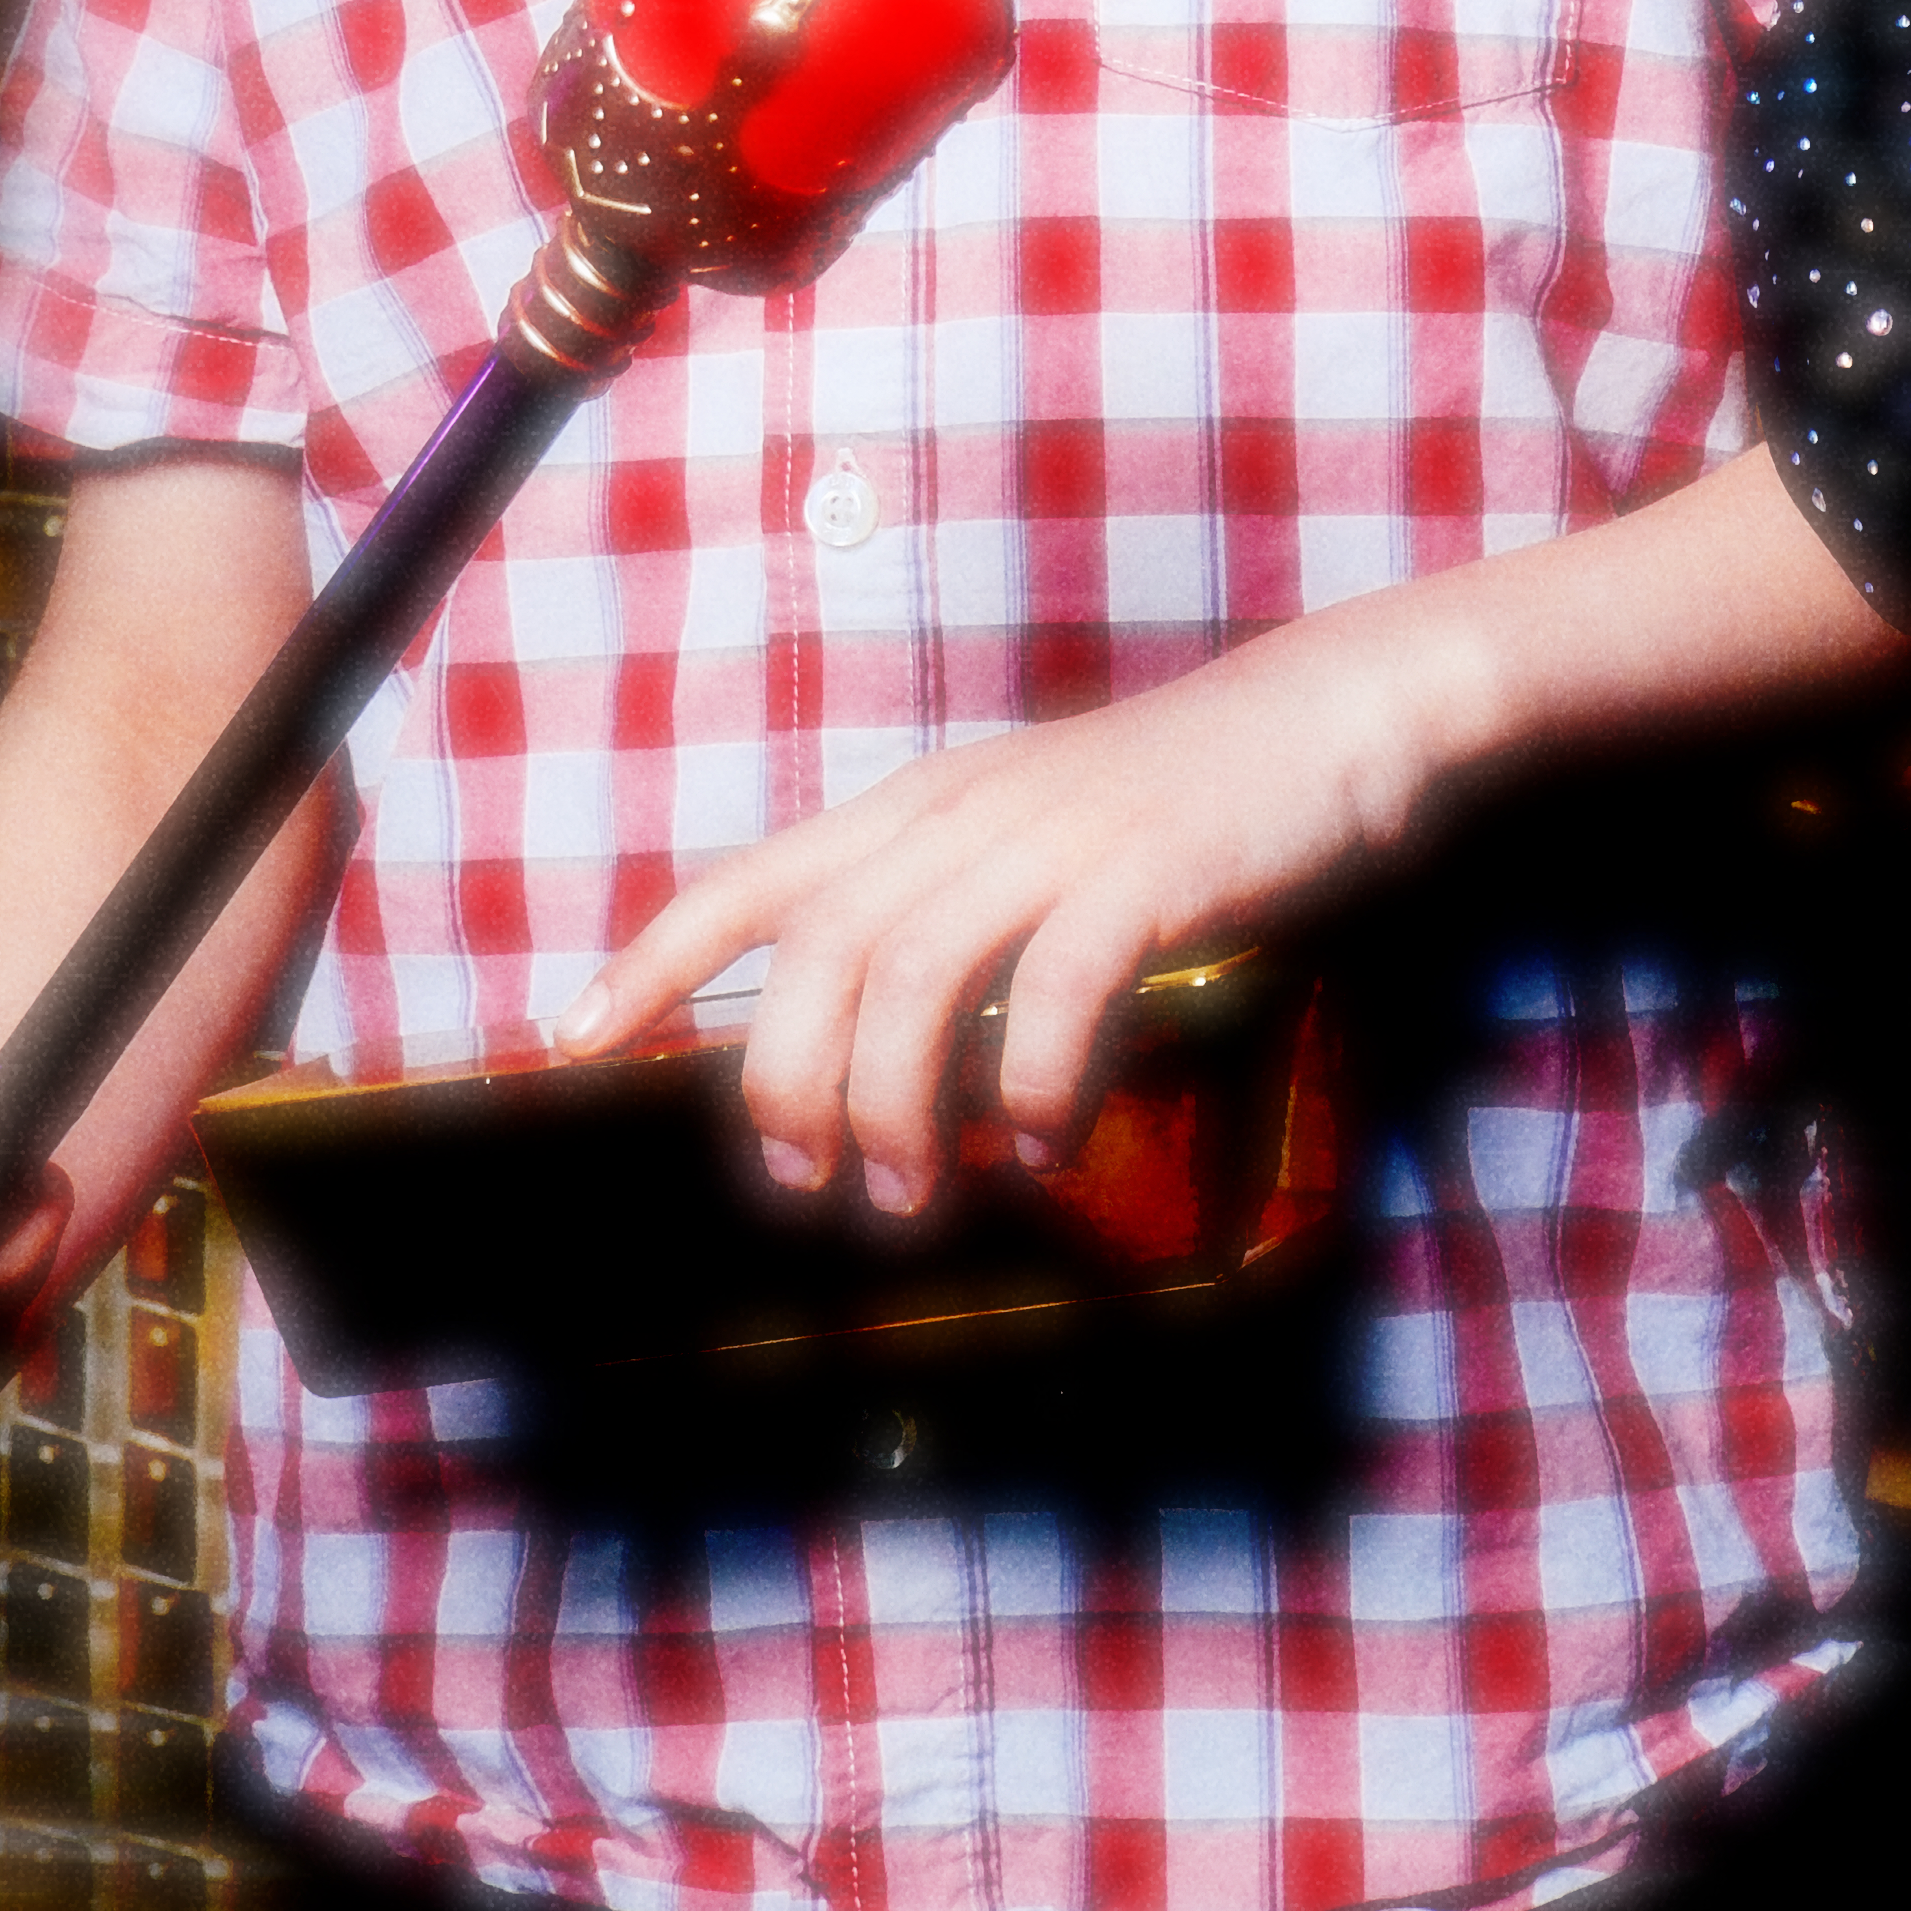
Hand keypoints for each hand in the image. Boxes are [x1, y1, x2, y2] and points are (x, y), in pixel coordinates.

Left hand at [556, 593, 1487, 1219]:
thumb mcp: (1042, 837)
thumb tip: (897, 1061)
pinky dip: (1031, 1082)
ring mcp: (1057, 834)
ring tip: (914, 1197)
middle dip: (784, 1081)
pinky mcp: (1150, 869)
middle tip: (809, 1183)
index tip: (575, 1039)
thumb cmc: (1187, 801)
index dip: (654, 958)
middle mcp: (966, 812)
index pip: (754, 879)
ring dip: (892, 1106)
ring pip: (910, 975)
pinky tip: (1043, 1139)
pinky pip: (1054, 990)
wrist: (1335, 713)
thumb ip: (962, 920)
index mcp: (925, 804)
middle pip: (816, 950)